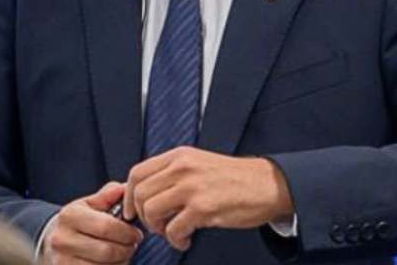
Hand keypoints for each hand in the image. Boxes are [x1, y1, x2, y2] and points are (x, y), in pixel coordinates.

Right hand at [42, 181, 142, 264]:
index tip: (136, 233)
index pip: (107, 227)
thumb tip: (124, 189)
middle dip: (127, 249)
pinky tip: (112, 263)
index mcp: (70, 216)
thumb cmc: (78, 221)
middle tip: (132, 245)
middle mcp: (62, 239)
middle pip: (107, 251)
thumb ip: (108, 195)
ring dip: (121, 262)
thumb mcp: (89, 204)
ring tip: (123, 254)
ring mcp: (62, 261)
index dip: (127, 232)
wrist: (52, 242)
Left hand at [123, 147, 294, 251]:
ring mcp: (192, 187)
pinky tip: (186, 239)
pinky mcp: (203, 207)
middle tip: (156, 225)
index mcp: (180, 156)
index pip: (137, 172)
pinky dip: (175, 240)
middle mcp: (182, 167)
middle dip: (142, 215)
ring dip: (157, 228)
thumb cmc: (235, 178)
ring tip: (171, 232)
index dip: (128, 196)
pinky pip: (173, 229)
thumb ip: (174, 173)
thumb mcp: (199, 164)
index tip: (132, 210)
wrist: (268, 184)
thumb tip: (147, 192)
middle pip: (140, 193)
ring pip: (151, 210)